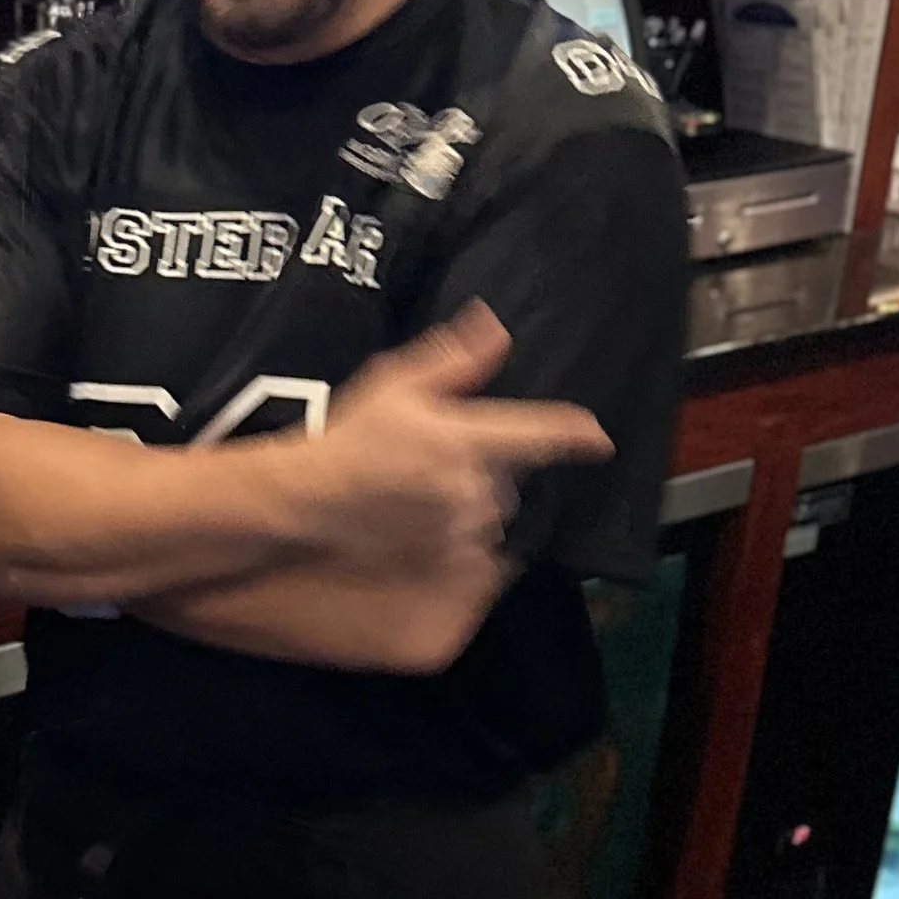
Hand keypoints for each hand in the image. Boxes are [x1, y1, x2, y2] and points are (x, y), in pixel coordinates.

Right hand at [273, 304, 610, 575]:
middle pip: (511, 479)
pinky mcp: (447, 569)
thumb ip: (453, 360)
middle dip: (488, 471)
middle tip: (435, 467)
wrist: (302, 504)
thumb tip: (496, 329)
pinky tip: (420, 530)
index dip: (577, 434)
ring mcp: (462, 534)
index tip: (596, 439)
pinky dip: (458, 541)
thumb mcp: (393, 385)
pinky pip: (474, 553)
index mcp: (468, 440)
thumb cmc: (345, 440)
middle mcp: (475, 490)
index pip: (544, 434)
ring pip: (491, 517)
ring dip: (472, 507)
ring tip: (419, 499)